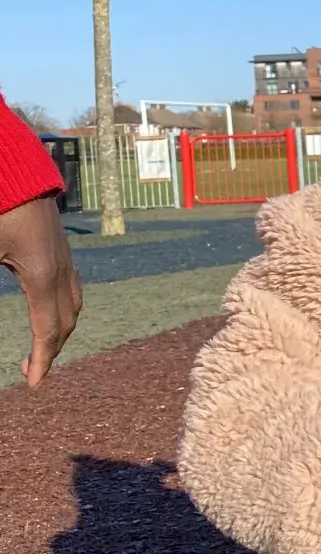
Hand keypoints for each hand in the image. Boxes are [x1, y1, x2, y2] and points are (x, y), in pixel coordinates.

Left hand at [0, 194, 82, 387]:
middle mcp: (60, 270)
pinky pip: (72, 286)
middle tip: (29, 372)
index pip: (47, 331)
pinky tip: (47, 307)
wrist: (14, 169)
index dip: (41, 362)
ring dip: (59, 330)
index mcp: (40, 276)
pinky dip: (63, 308)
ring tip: (41, 345)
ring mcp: (65, 257)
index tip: (32, 385)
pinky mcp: (61, 246)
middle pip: (65, 323)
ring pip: (73, 305)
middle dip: (50, 351)